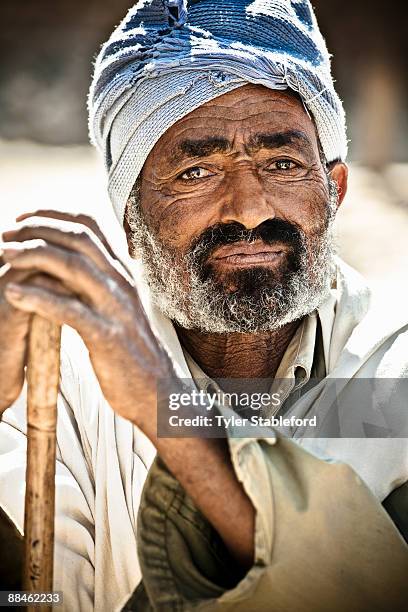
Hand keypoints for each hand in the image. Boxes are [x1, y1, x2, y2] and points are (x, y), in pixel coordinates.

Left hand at [1, 210, 172, 428]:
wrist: (158, 391)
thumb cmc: (130, 353)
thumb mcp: (117, 309)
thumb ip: (96, 286)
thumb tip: (62, 269)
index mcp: (122, 275)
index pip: (89, 227)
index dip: (53, 216)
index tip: (23, 220)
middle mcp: (121, 284)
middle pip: (78, 239)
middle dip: (37, 230)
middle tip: (5, 234)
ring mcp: (116, 309)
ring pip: (74, 267)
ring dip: (33, 255)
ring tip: (4, 255)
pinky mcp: (107, 336)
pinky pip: (70, 310)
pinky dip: (38, 298)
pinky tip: (13, 294)